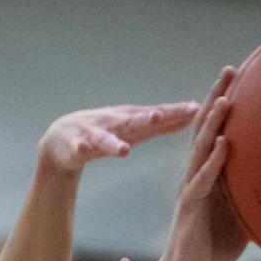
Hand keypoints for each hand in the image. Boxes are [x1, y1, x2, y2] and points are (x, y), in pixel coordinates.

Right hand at [39, 101, 198, 173]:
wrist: (64, 137)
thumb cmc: (106, 132)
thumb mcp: (137, 128)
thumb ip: (164, 123)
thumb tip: (195, 113)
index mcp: (132, 121)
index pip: (157, 116)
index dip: (175, 113)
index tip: (196, 109)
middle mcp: (115, 123)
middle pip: (135, 121)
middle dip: (151, 119)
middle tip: (162, 116)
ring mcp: (94, 134)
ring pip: (106, 138)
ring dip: (115, 142)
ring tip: (124, 148)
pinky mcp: (76, 146)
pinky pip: (80, 149)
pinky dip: (82, 149)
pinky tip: (81, 152)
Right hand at [162, 68, 248, 260]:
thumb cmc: (216, 246)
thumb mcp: (247, 218)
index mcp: (209, 172)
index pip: (216, 129)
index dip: (225, 103)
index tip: (240, 75)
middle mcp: (197, 172)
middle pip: (205, 127)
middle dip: (217, 97)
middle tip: (230, 69)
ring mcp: (191, 186)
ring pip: (201, 147)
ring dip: (213, 122)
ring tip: (227, 98)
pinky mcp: (189, 204)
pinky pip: (203, 178)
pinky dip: (214, 160)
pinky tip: (224, 144)